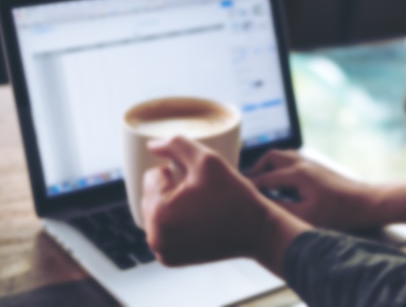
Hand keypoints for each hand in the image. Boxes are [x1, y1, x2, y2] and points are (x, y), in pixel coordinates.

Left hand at [141, 137, 309, 273]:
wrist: (256, 230)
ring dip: (170, 204)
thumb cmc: (234, 195)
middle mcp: (155, 237)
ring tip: (200, 205)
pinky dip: (174, 222)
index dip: (175, 171)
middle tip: (201, 193)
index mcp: (159, 213)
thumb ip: (176, 145)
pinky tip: (196, 219)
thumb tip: (151, 145)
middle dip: (170, 189)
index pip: (151, 176)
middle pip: (149, 195)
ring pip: (155, 212)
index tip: (199, 181)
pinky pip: (163, 230)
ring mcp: (162, 251)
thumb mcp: (208, 160)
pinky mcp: (171, 259)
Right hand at [248, 150, 405, 230]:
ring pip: (282, 155)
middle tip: (248, 183)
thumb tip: (261, 205)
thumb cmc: (338, 212)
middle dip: (256, 169)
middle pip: (270, 157)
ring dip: (269, 165)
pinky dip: (280, 166)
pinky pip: (292, 159)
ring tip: (262, 181)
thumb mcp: (306, 216)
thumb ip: (281, 210)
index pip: (264, 178)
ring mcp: (311, 163)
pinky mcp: (317, 167)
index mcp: (297, 174)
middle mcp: (302, 163)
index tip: (238, 195)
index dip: (249, 187)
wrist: (365, 202)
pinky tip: (282, 182)